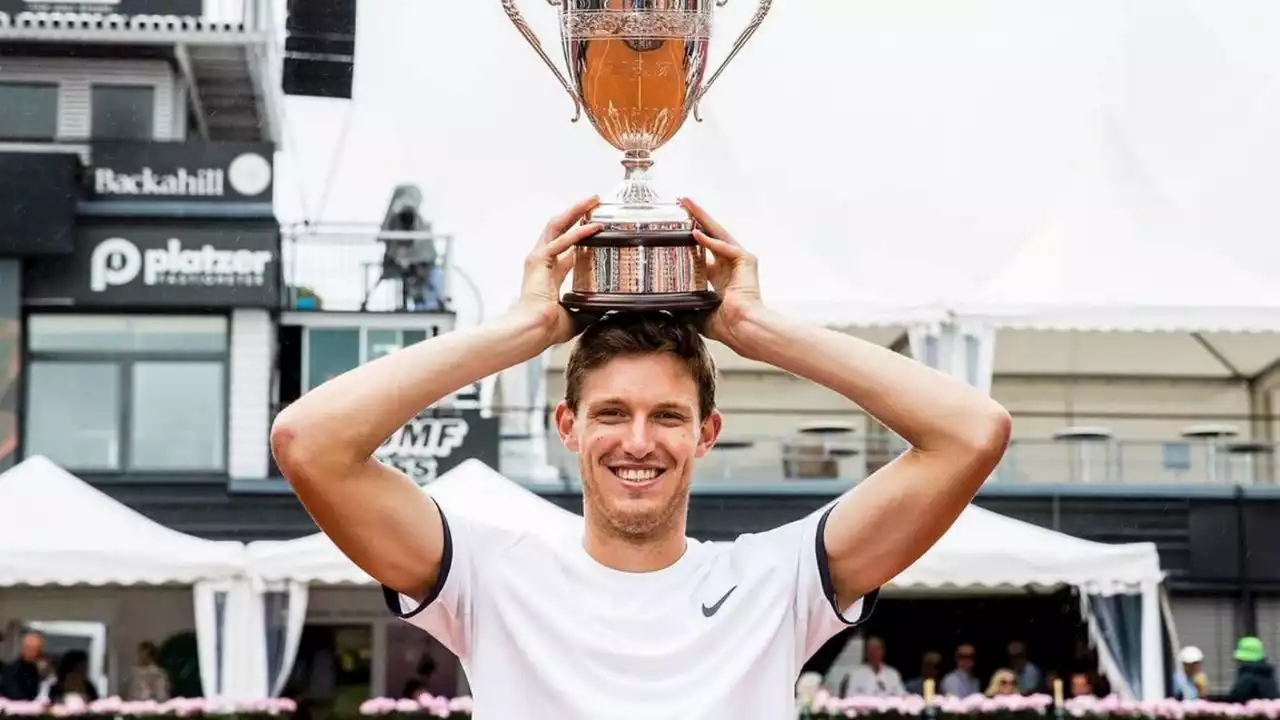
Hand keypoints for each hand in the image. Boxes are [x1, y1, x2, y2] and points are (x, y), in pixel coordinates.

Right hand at [516, 195, 602, 344]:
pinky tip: (593, 226)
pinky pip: (560, 242)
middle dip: (577, 213)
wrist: (533, 332)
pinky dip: (578, 233)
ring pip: (557, 226)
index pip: (567, 247)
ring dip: (575, 211)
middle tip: (594, 202)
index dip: (581, 234)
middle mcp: (543, 262)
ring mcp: (539, 259)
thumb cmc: (547, 329)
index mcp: (550, 274)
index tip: (597, 224)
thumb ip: (591, 310)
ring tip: (592, 201)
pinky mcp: (538, 261)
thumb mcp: (577, 316)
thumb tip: (609, 310)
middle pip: (560, 228)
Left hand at [679, 197, 762, 347]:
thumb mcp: (696, 311)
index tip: (675, 229)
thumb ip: (682, 303)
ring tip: (687, 204)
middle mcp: (730, 265)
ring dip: (702, 218)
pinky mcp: (746, 260)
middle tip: (680, 203)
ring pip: (717, 233)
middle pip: (709, 235)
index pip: (702, 251)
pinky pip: (726, 246)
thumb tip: (660, 304)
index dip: (689, 239)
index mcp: (720, 278)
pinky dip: (711, 240)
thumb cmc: (726, 326)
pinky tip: (696, 233)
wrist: (742, 328)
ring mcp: (739, 261)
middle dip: (695, 218)